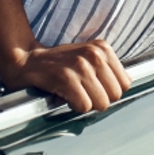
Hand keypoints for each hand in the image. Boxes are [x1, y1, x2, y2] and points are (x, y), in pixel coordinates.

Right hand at [0, 39, 131, 113]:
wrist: (28, 60)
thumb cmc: (59, 63)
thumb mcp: (88, 57)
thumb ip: (108, 69)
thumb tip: (125, 86)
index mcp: (103, 48)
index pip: (126, 83)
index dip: (110, 90)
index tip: (95, 86)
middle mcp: (94, 55)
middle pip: (115, 96)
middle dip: (99, 99)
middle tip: (83, 90)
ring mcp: (81, 66)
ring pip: (102, 103)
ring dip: (86, 103)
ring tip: (74, 92)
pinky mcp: (67, 78)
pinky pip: (84, 106)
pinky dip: (74, 105)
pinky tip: (65, 95)